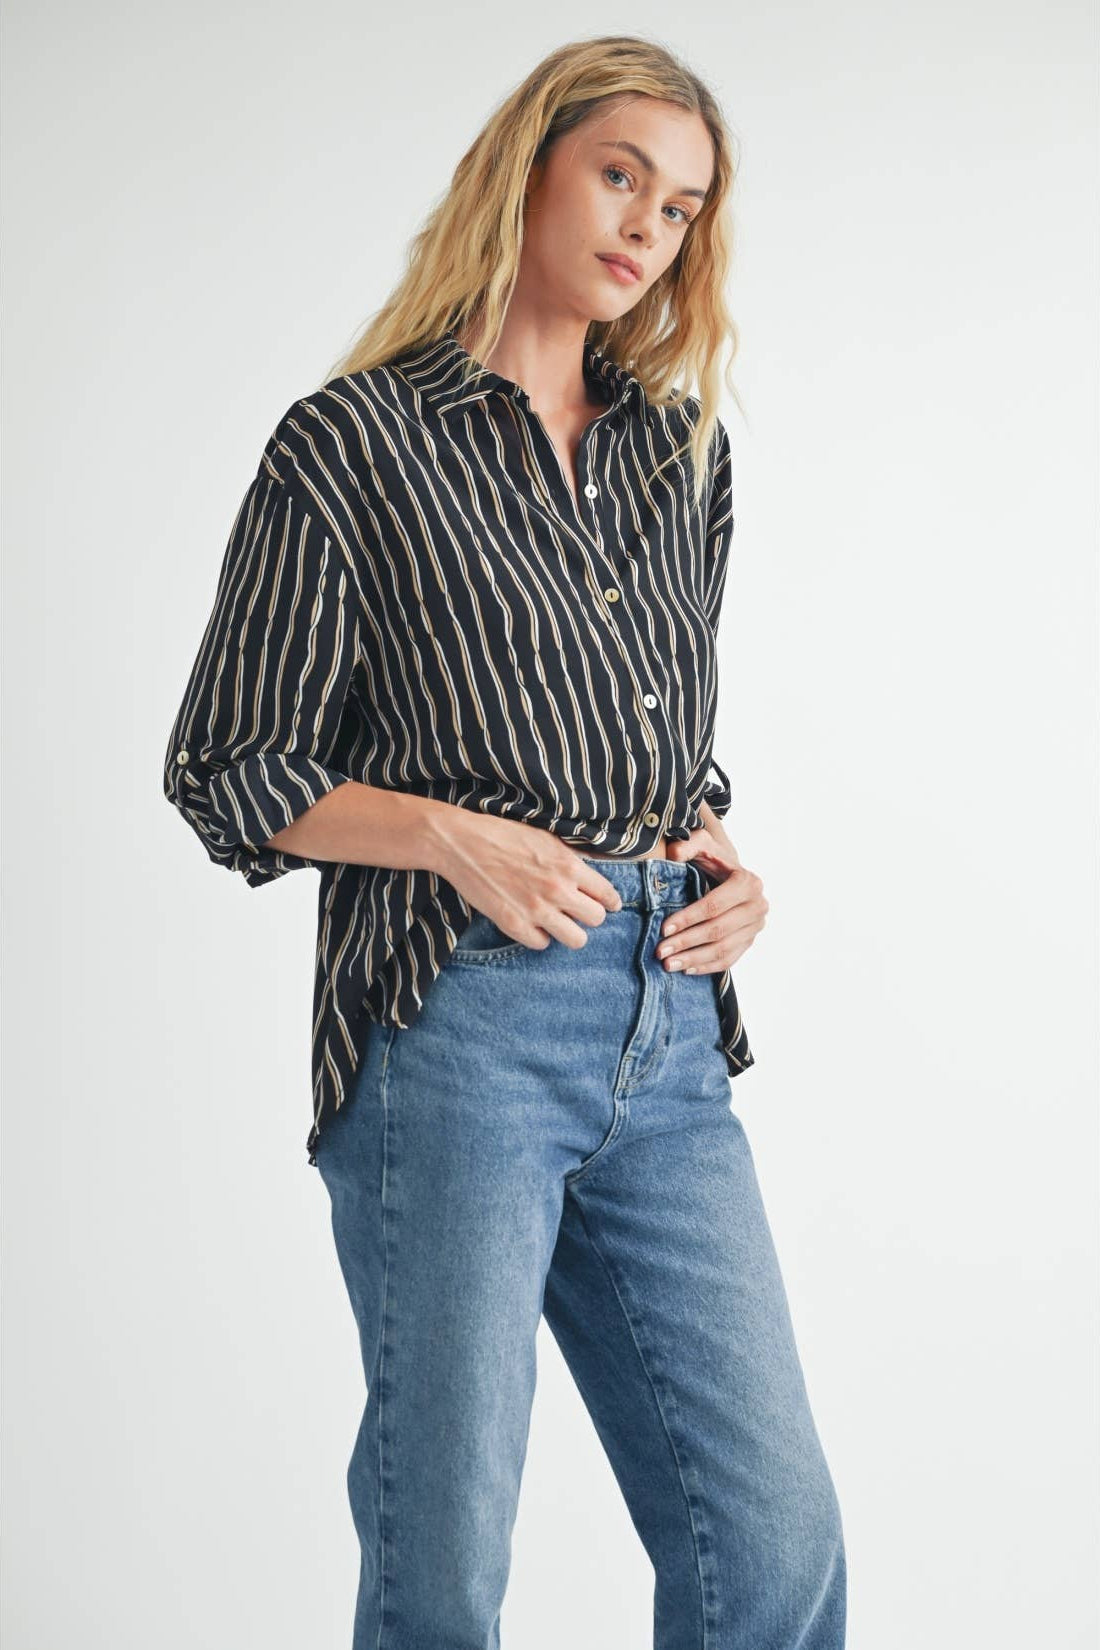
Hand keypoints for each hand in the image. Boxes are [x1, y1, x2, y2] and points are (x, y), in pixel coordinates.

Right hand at [432, 809, 622, 948]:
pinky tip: (534, 924)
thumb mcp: (546, 837)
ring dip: (570, 931)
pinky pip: (542, 944)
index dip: (611, 902)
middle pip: (596, 919)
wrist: (462, 843)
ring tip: (560, 923)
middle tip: (578, 911)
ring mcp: (536, 910)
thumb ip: (572, 856)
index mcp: (569, 865)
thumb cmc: (503, 835)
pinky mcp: (514, 925)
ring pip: (576, 939)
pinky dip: (540, 936)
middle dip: (590, 915)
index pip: (607, 895)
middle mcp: (558, 890)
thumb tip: (594, 866)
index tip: (610, 905)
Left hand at [656, 828, 767, 973]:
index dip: (688, 918)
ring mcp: (756, 926)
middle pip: (718, 930)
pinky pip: (730, 959)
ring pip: (724, 949)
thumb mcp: (702, 845)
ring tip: (669, 964)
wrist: (730, 874)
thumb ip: (687, 845)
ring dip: (695, 959)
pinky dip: (708, 967)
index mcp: (747, 882)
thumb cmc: (712, 860)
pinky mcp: (750, 941)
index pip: (714, 905)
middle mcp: (758, 905)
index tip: (664, 928)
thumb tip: (673, 855)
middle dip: (687, 942)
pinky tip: (686, 969)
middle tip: (661, 951)